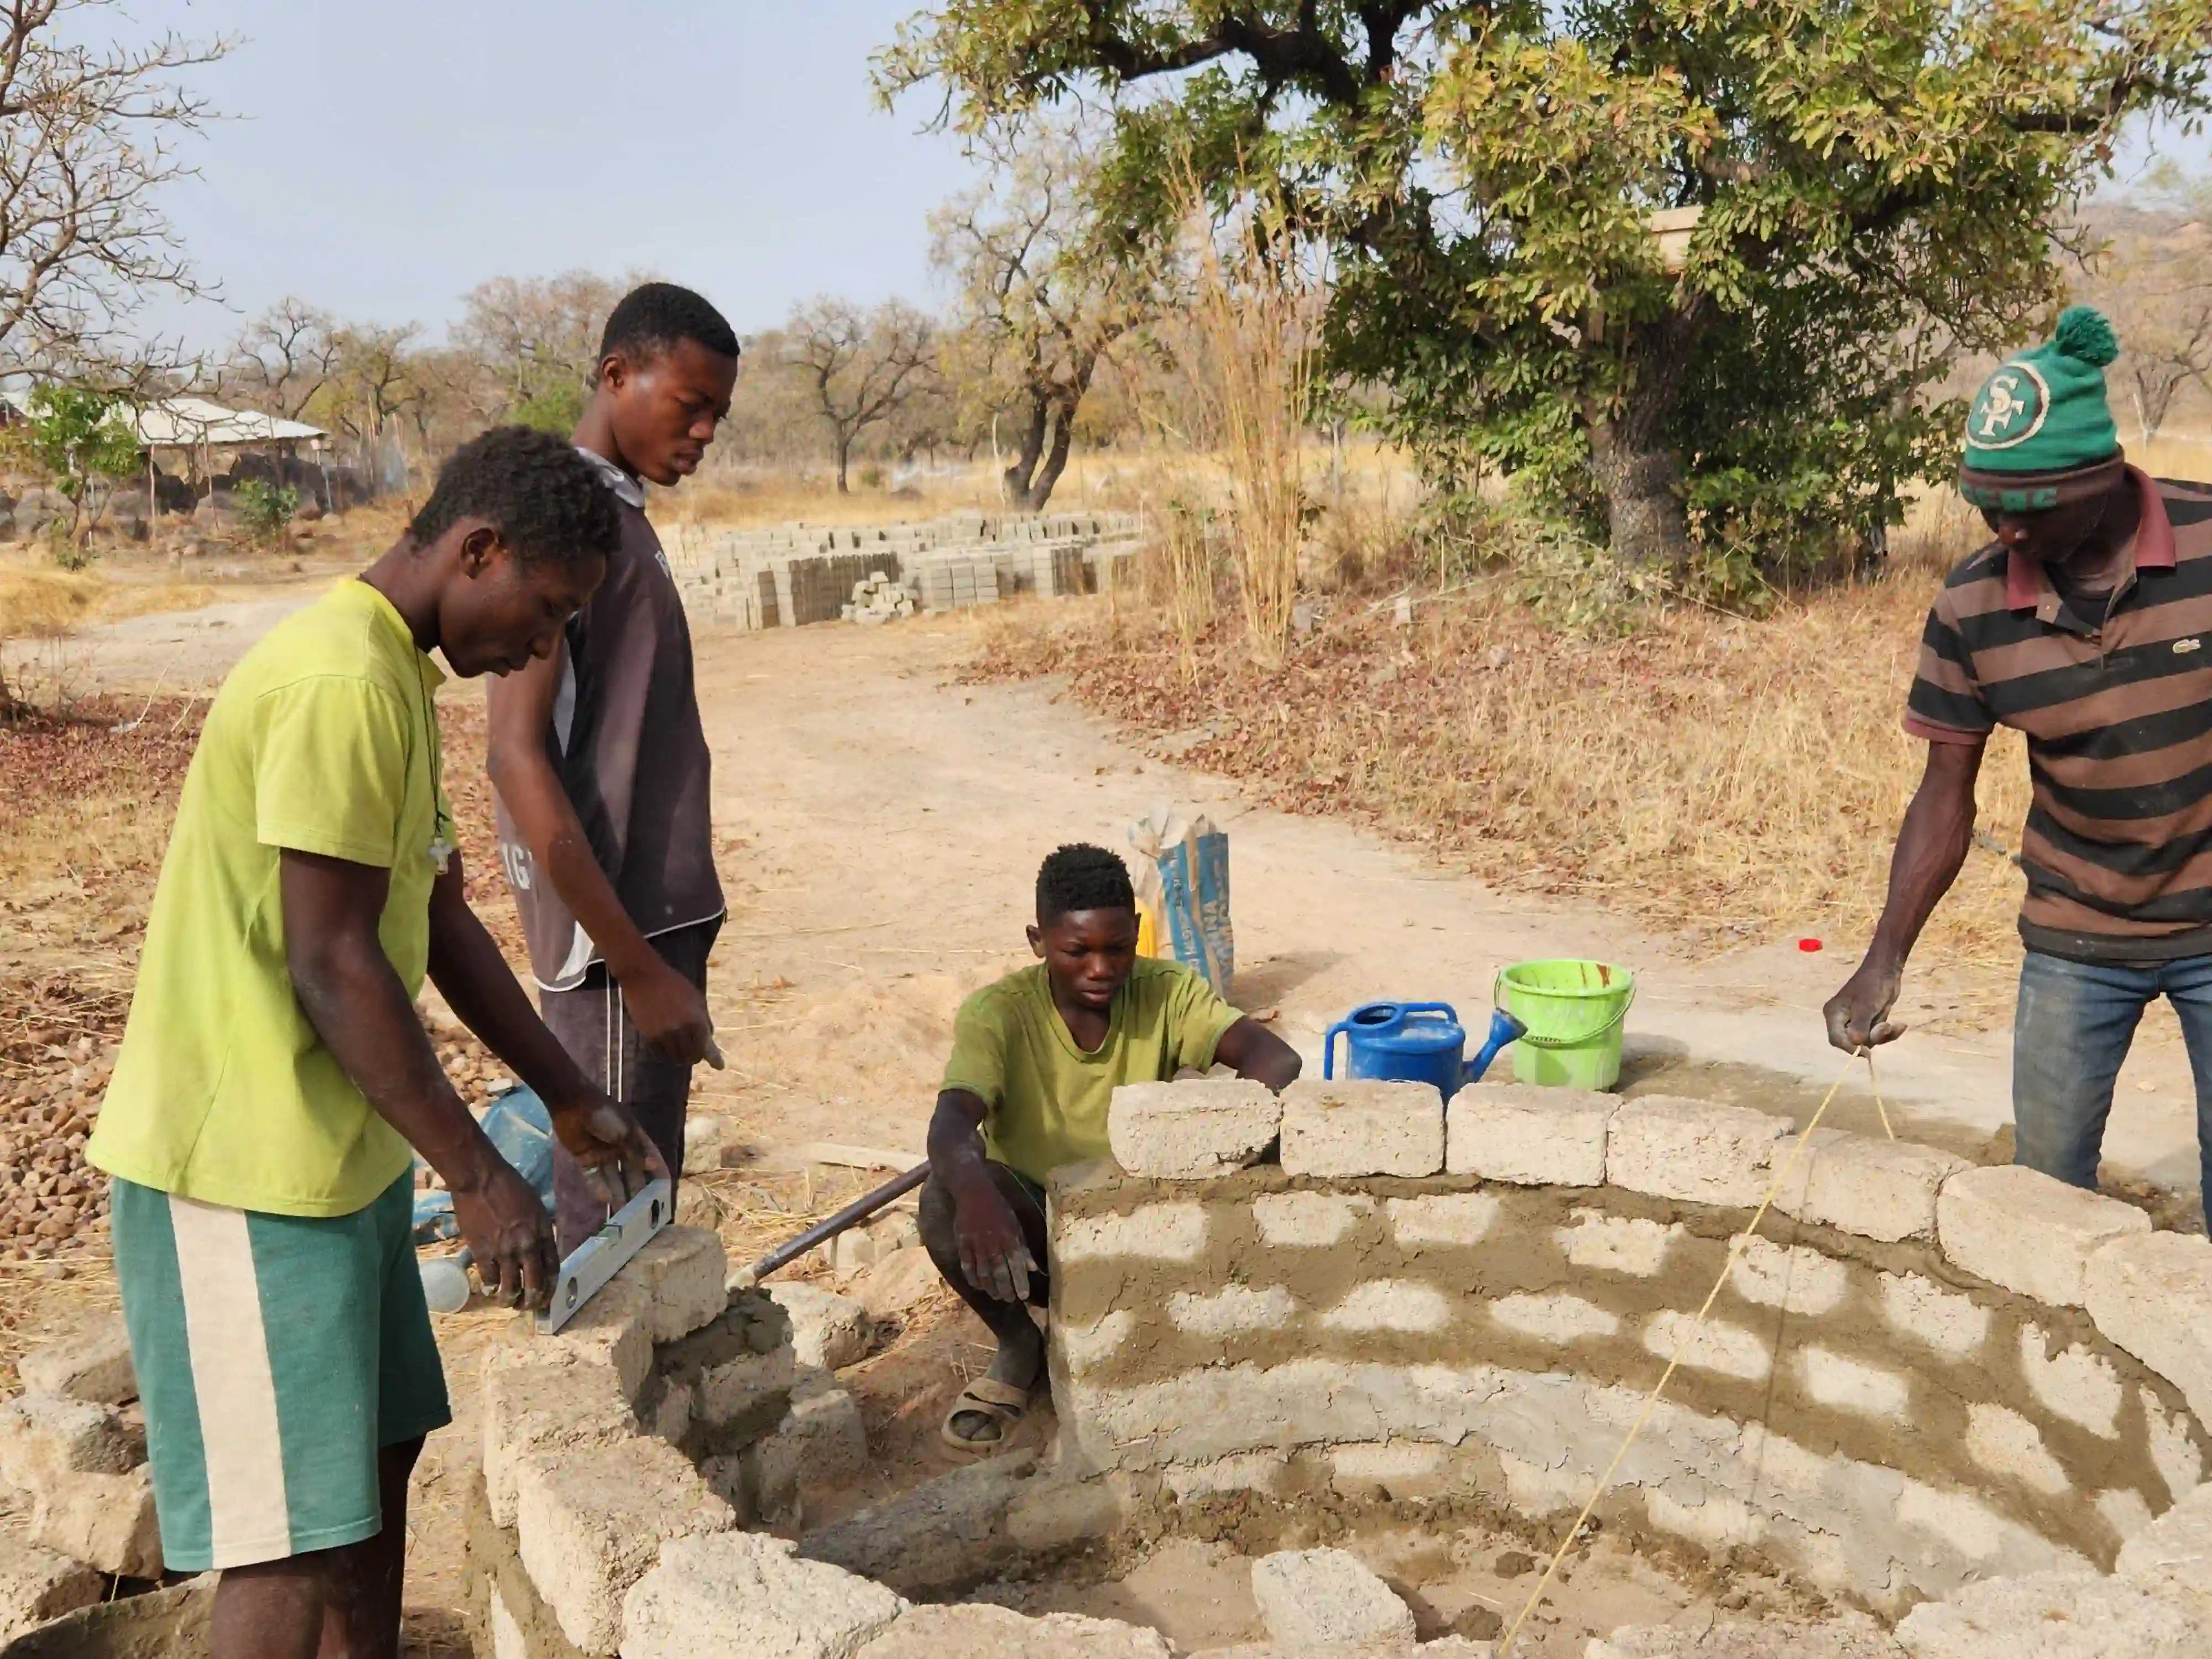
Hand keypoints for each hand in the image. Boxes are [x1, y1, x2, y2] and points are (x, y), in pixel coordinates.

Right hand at [450, 1156, 557, 1311]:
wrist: (480, 1179)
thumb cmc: (509, 1186)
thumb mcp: (535, 1207)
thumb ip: (539, 1230)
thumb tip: (539, 1249)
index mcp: (543, 1233)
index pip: (553, 1268)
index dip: (551, 1288)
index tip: (547, 1297)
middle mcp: (527, 1246)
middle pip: (535, 1283)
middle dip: (534, 1301)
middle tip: (528, 1308)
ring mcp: (505, 1251)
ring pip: (511, 1288)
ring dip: (511, 1301)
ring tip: (508, 1303)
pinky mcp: (482, 1252)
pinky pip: (489, 1279)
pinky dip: (491, 1288)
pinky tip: (491, 1290)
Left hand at [550, 1092, 669, 1209]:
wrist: (573, 1105)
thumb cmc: (605, 1115)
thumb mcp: (626, 1133)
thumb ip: (637, 1152)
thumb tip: (653, 1166)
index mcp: (634, 1137)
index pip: (650, 1157)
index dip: (658, 1173)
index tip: (664, 1191)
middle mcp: (621, 1147)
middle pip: (631, 1171)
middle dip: (637, 1188)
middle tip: (641, 1209)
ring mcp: (603, 1154)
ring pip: (613, 1177)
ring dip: (619, 1192)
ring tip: (625, 1210)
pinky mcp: (586, 1159)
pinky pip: (595, 1177)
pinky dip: (600, 1187)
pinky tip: (608, 1200)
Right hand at [619, 954, 720, 1068]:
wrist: (644, 977)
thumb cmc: (675, 985)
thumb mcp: (697, 1000)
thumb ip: (705, 1022)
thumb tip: (710, 1042)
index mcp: (696, 1020)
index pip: (704, 1048)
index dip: (708, 1056)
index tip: (714, 1064)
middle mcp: (680, 1030)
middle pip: (690, 1057)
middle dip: (693, 1057)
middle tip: (693, 1054)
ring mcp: (663, 1035)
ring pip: (675, 1058)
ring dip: (680, 1057)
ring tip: (680, 1051)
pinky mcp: (648, 1036)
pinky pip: (659, 1055)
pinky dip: (666, 1054)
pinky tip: (667, 1048)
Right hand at [953, 1182, 1035, 1303]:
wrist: (974, 1193)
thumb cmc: (999, 1209)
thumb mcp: (1016, 1225)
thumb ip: (1023, 1248)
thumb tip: (1033, 1268)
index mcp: (1008, 1238)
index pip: (1016, 1264)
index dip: (1020, 1281)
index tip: (1024, 1295)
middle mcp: (993, 1244)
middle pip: (999, 1272)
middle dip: (1005, 1288)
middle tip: (1009, 1300)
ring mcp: (976, 1245)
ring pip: (983, 1272)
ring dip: (990, 1287)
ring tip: (996, 1296)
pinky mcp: (962, 1244)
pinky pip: (967, 1266)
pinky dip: (972, 1278)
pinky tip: (978, 1286)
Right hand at [1824, 958, 1906, 1054]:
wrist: (1886, 971)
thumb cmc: (1872, 986)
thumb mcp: (1865, 1008)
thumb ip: (1859, 1028)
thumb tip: (1856, 1046)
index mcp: (1834, 1014)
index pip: (1836, 1040)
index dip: (1851, 1047)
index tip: (1867, 1050)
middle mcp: (1842, 1020)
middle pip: (1853, 1042)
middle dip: (1872, 1038)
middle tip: (1885, 1026)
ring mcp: (1856, 1021)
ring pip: (1867, 1040)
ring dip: (1883, 1035)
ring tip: (1894, 1025)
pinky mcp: (1868, 1021)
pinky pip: (1877, 1035)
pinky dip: (1889, 1033)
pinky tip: (1900, 1026)